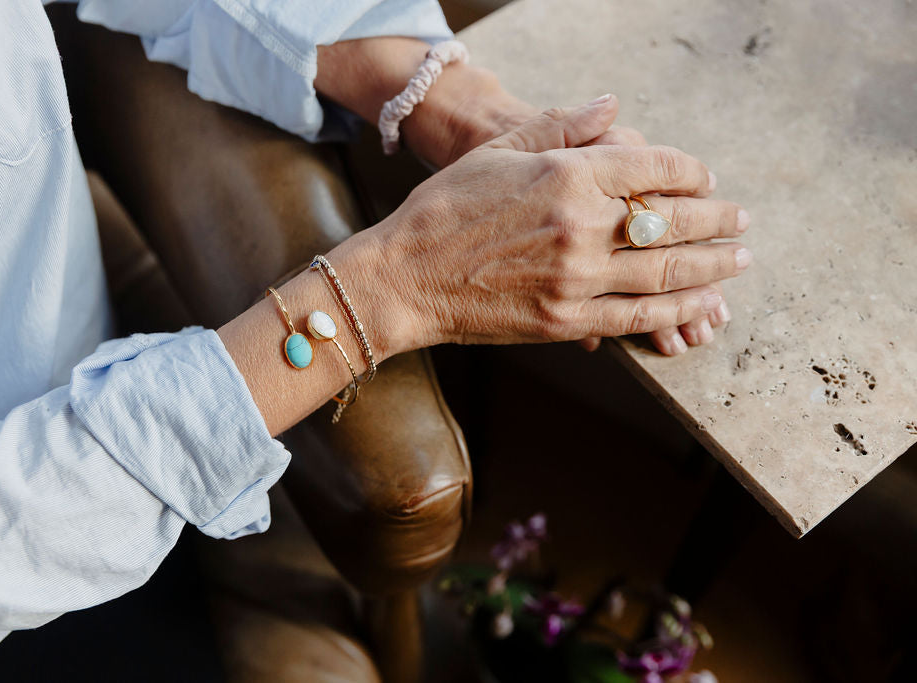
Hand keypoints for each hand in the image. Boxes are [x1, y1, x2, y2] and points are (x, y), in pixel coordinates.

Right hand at [366, 96, 750, 351]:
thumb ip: (560, 125)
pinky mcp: (566, 321)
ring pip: (666, 272)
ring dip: (712, 267)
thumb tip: (611, 106)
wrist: (404, 278)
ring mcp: (577, 279)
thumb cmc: (443, 209)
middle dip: (717, 219)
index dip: (690, 172)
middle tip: (743, 220)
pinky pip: (637, 317)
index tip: (704, 178)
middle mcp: (582, 227)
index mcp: (568, 176)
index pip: (654, 168)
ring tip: (739, 261)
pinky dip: (677, 311)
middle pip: (672, 221)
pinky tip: (703, 306)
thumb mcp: (498, 149)